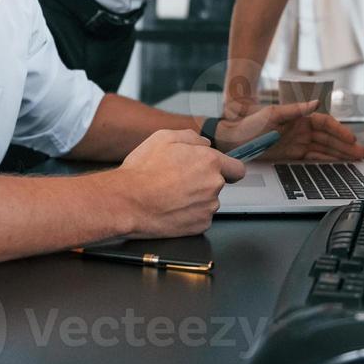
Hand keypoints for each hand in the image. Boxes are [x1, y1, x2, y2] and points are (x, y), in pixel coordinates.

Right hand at [114, 129, 243, 237]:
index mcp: (210, 162)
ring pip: (208, 201)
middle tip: (178, 180)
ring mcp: (207, 208)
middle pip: (217, 184)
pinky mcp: (199, 226)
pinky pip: (199, 217)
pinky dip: (189, 214)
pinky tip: (171, 207)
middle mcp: (213, 185)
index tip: (223, 171)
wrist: (126, 202)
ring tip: (170, 194)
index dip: (229, 168)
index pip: (237, 168)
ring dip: (195, 198)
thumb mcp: (164, 137)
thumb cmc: (143, 171)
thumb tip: (205, 143)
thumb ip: (191, 137)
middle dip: (203, 181)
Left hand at [217, 100, 363, 162]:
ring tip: (354, 161)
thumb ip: (295, 109)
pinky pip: (313, 158)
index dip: (340, 131)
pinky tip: (336, 165)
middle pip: (328, 138)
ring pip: (323, 149)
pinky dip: (325, 161)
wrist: (232, 138)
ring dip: (338, 154)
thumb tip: (315, 103)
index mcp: (299, 117)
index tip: (352, 139)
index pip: (325, 124)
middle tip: (360, 155)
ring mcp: (297, 142)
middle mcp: (301, 129)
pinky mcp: (291, 154)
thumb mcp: (272, 113)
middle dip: (345, 146)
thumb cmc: (250, 122)